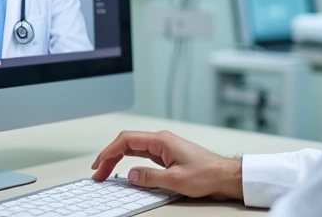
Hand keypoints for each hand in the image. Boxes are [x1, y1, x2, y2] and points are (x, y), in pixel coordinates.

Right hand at [90, 130, 242, 199]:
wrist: (224, 175)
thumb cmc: (206, 174)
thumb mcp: (175, 180)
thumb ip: (149, 177)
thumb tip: (130, 175)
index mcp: (161, 140)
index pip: (127, 140)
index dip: (109, 151)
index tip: (99, 164)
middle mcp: (161, 140)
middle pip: (127, 143)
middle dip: (109, 156)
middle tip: (98, 173)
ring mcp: (164, 147)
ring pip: (133, 149)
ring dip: (118, 159)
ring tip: (106, 172)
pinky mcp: (167, 155)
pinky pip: (142, 156)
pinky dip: (129, 162)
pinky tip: (124, 171)